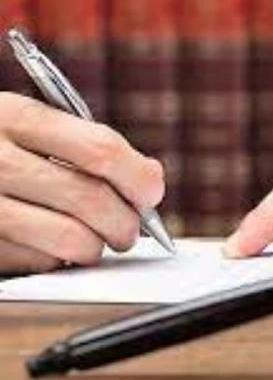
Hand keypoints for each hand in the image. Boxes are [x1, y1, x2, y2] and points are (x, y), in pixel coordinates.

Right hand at [0, 93, 163, 273]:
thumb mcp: (26, 126)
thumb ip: (88, 145)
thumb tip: (151, 179)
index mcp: (12, 117)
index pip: (100, 149)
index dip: (137, 177)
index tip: (151, 194)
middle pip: (91, 198)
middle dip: (126, 222)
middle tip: (128, 230)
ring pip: (72, 239)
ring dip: (97, 247)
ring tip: (96, 242)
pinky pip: (40, 262)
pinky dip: (56, 259)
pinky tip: (47, 246)